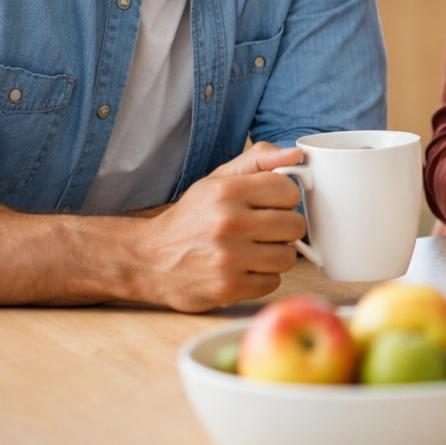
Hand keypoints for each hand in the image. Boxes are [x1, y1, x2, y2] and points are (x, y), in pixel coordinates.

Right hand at [134, 142, 306, 311]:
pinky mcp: (228, 288)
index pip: (289, 191)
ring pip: (288, 257)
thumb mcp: (218, 180)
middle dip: (282, 227)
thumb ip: (258, 161)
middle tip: (262, 229)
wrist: (150, 260)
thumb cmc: (191, 218)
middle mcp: (228, 223)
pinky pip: (273, 282)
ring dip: (275, 254)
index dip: (284, 198)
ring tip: (253, 249)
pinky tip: (243, 268)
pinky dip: (262, 277)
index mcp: (227, 191)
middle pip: (294, 225)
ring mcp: (228, 259)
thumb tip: (295, 156)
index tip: (271, 204)